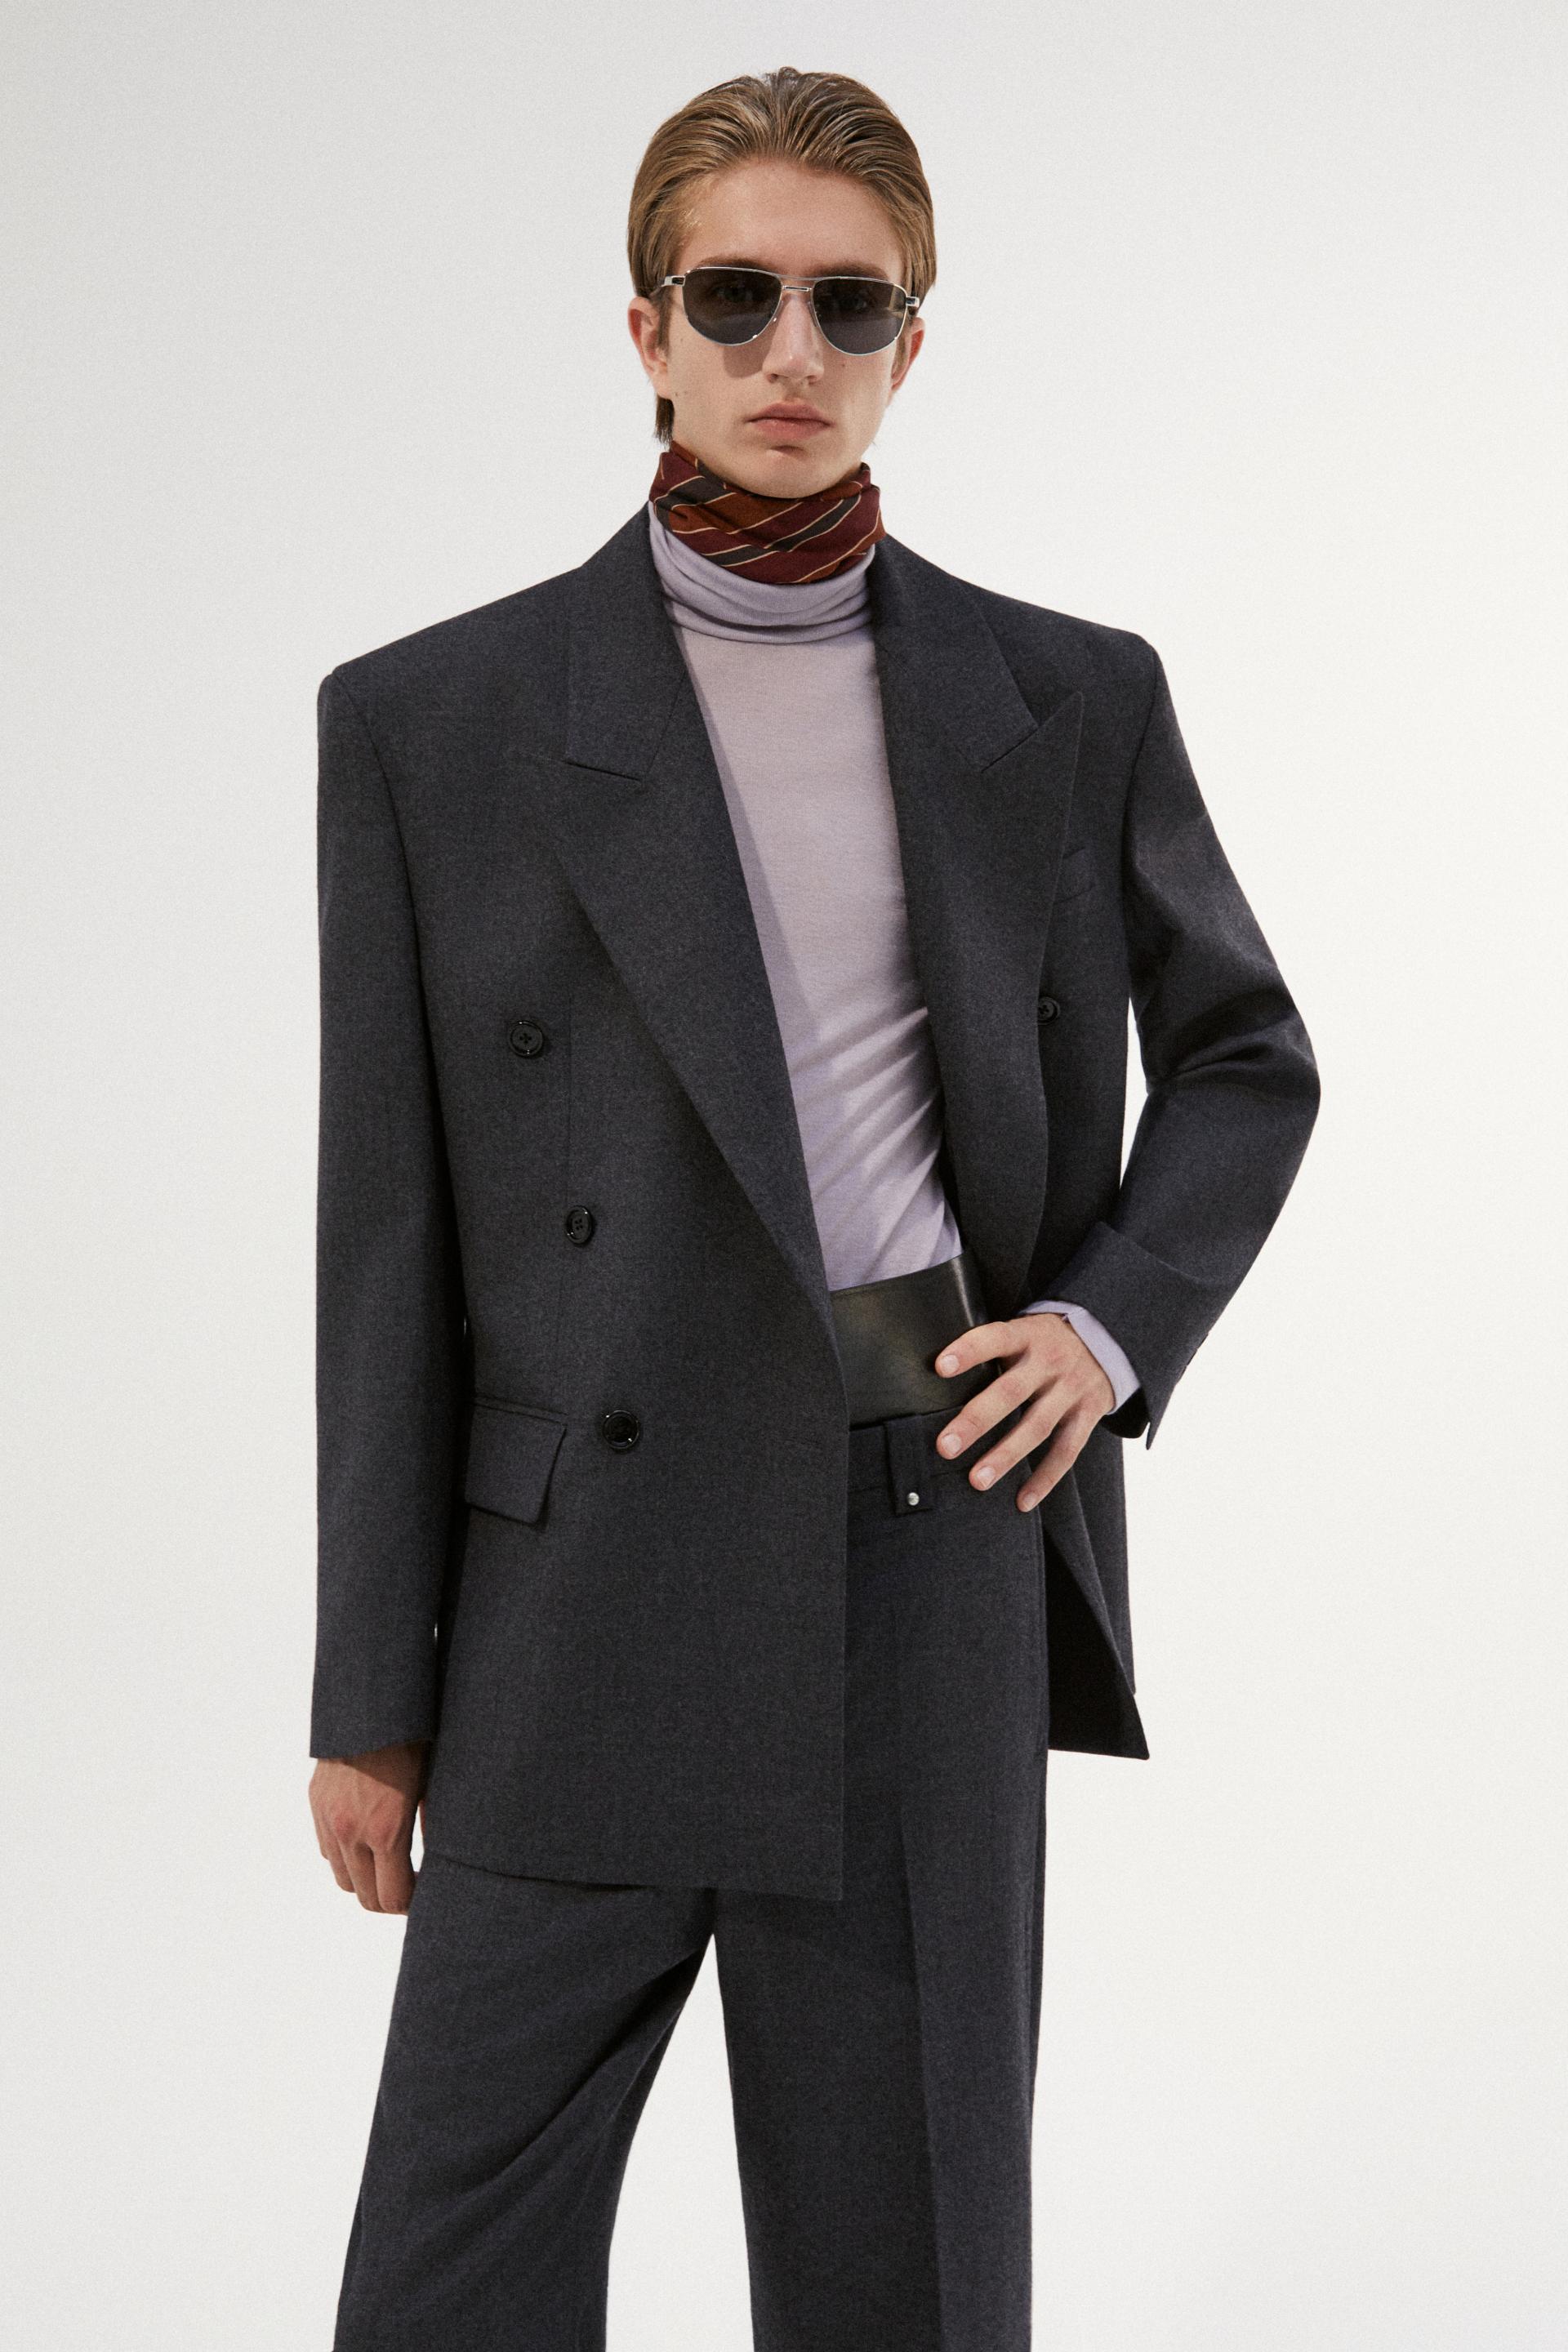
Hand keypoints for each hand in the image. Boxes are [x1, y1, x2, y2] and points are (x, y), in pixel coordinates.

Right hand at [309, 1740, 428, 1913]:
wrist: (370, 1706)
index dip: (410, 1905)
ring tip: (387, 1865)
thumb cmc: (413, 1742)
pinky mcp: (316, 1806)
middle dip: (389, 1898)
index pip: (391, 1899)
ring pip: (343, 1878)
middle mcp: (351, 1832)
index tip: (422, 1895)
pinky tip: (365, 1839)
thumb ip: (431, 1829)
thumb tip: (441, 1864)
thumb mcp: (433, 1786)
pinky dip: (346, 1855)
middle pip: (365, 1897)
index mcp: (386, 1830)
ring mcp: (329, 1821)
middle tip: (408, 1887)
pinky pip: (328, 1850)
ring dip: (365, 1880)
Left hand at [933, 1311, 1114, 1511]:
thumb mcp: (1023, 1330)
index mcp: (1027, 1336)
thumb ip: (993, 1349)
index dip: (969, 1350)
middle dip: (976, 1421)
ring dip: (1006, 1456)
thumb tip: (938, 1373)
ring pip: (1037, 1427)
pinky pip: (1067, 1451)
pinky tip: (1022, 1501)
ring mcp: (1071, 1390)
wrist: (1107, 1341)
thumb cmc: (1045, 1341)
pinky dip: (1045, 1478)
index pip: (995, 1338)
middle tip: (946, 1447)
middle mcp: (1050, 1362)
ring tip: (977, 1480)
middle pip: (1010, 1393)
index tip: (939, 1367)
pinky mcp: (1089, 1414)